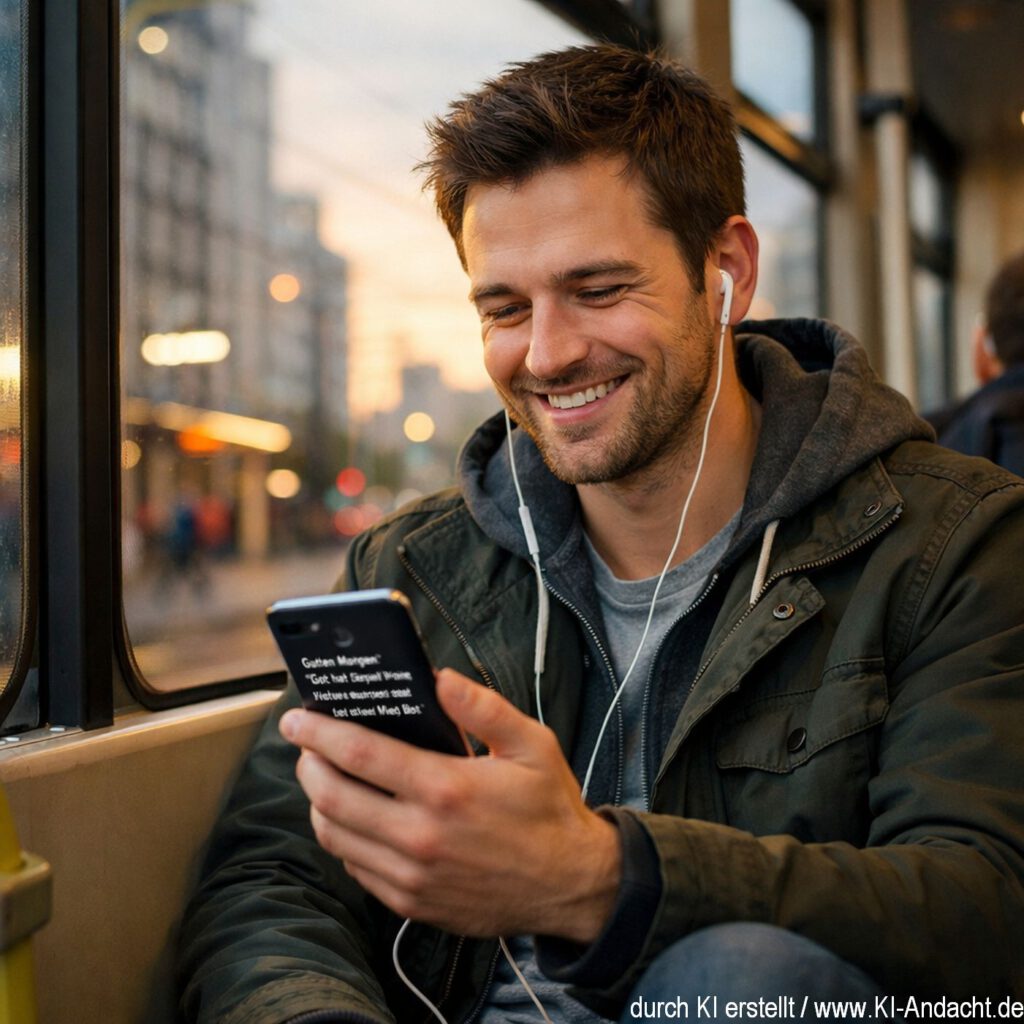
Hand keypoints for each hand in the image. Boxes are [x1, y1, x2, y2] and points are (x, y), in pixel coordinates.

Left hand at [280, 668, 621, 940]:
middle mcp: (421, 836)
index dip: (320, 732)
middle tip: (304, 744)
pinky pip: (355, 868)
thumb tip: (440, 678)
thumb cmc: (549, 809)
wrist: (570, 885)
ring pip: (335, 836)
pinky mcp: (411, 902)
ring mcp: (412, 875)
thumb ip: (483, 708)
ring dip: (317, 802)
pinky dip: (342, 838)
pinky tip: (352, 817)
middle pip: (332, 797)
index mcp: (446, 789)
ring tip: (323, 776)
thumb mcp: (532, 744)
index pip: (360, 753)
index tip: (298, 718)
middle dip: (307, 764)